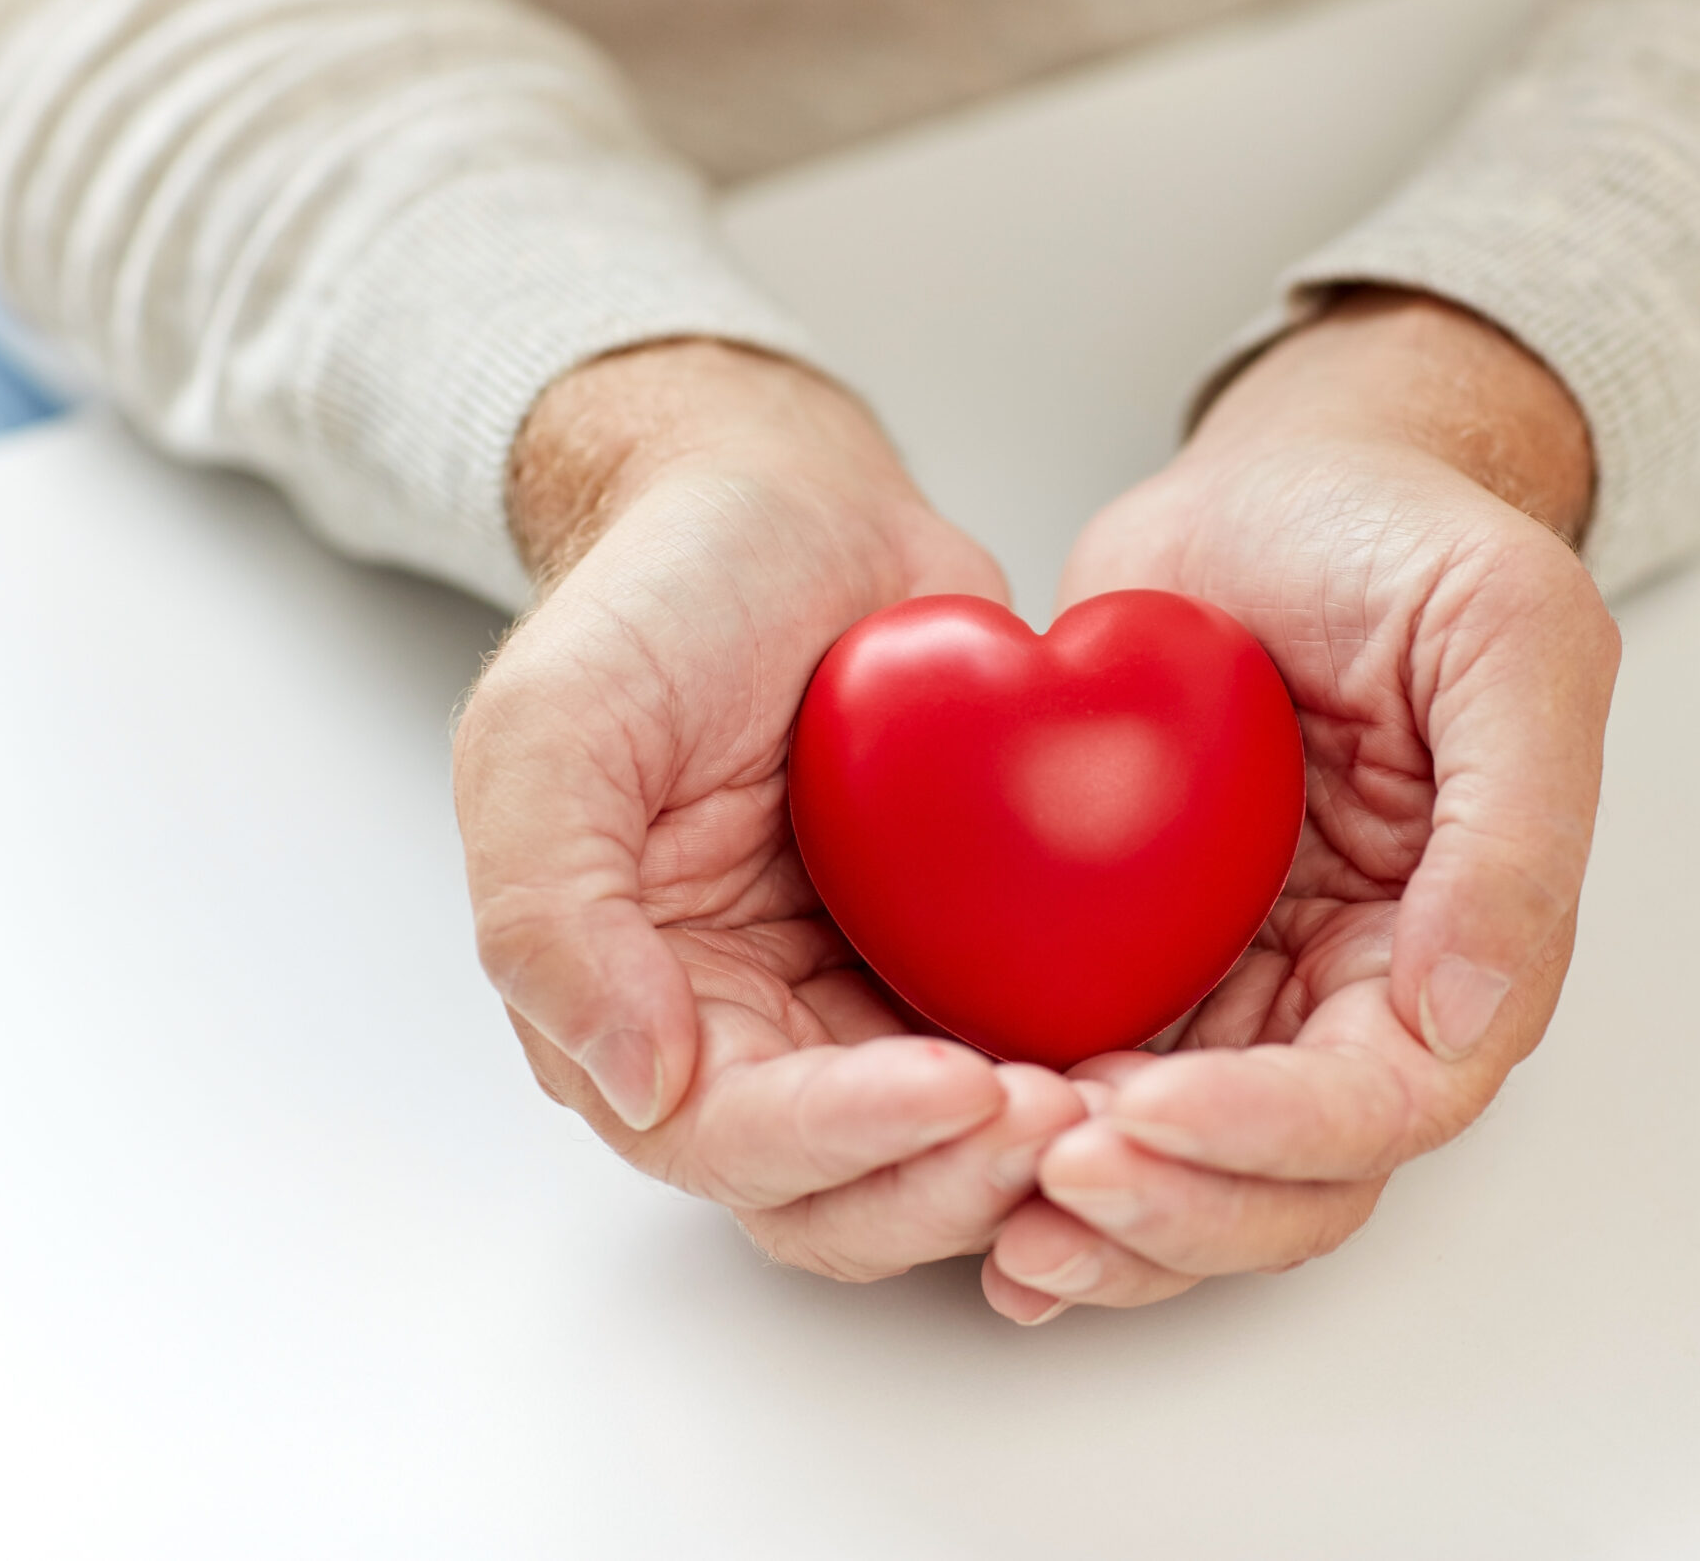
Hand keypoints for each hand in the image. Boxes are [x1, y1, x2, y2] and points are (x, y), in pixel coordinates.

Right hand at [455, 341, 1083, 1279]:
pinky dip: (1077, 1086)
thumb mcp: (552, 728)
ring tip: (1118, 1104)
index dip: (842, 1136)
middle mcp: (740, 1039)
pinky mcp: (954, 966)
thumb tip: (639, 1081)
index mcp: (626, 1006)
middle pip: (842, 1193)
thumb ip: (548, 911)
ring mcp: (853, 1008)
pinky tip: (1151, 1062)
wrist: (789, 506)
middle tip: (1062, 1117)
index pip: (730, 1139)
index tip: (956, 1084)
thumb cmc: (656, 600)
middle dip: (950, 1178)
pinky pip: (1018, 1060)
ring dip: (1020, 1162)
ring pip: (938, 1160)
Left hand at [983, 291, 1619, 1321]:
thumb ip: (1515, 830)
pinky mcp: (1141, 964)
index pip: (1384, 1103)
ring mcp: (1244, 990)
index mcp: (1460, 945)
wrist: (1277, 485)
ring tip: (998, 1217)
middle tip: (1053, 1183)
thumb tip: (1463, 1018)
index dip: (1272, 1135)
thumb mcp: (1505, 636)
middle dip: (1177, 1212)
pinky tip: (955, 1161)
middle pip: (1285, 1183)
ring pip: (1186, 1173)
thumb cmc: (1402, 538)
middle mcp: (1353, 997)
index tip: (1149, 1110)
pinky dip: (1033, 1150)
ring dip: (1102, 1220)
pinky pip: (1095, 1089)